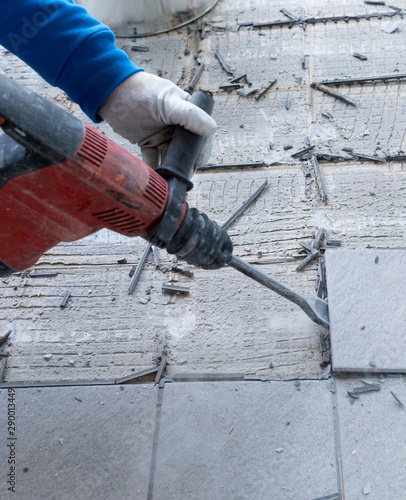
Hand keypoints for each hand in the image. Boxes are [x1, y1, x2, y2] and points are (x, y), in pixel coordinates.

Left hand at [99, 71, 216, 168]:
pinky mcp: (148, 142)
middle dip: (185, 164)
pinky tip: (154, 177)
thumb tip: (212, 129)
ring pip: (170, 157)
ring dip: (170, 169)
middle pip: (187, 151)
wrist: (110, 92)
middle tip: (181, 176)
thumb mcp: (167, 102)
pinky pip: (153, 160)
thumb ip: (190, 115)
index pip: (200, 136)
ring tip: (168, 180)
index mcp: (187, 114)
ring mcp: (162, 135)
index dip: (200, 151)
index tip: (196, 163)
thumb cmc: (141, 91)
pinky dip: (153, 169)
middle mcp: (177, 127)